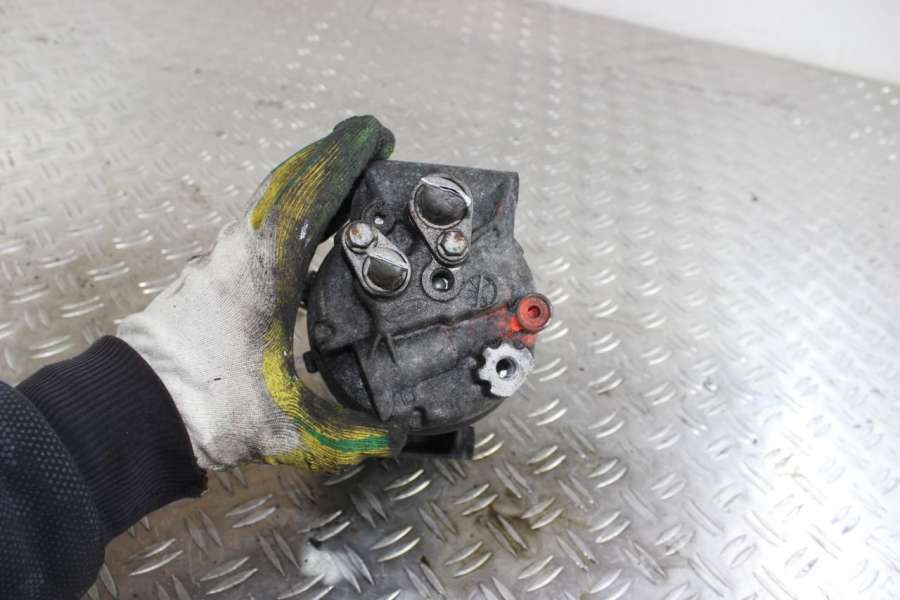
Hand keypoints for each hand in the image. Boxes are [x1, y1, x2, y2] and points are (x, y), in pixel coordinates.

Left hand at [119, 116, 404, 470]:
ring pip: (269, 205)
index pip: (309, 195)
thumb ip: (347, 434)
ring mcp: (219, 263)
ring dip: (308, 188)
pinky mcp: (209, 280)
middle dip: (332, 162)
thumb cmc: (204, 406)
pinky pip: (257, 229)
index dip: (345, 159)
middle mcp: (239, 253)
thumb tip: (392, 438)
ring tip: (350, 192)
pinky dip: (288, 217)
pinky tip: (308, 244)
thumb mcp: (286, 426)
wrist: (130, 415)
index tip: (376, 136)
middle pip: (289, 186)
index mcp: (265, 271)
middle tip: (372, 151)